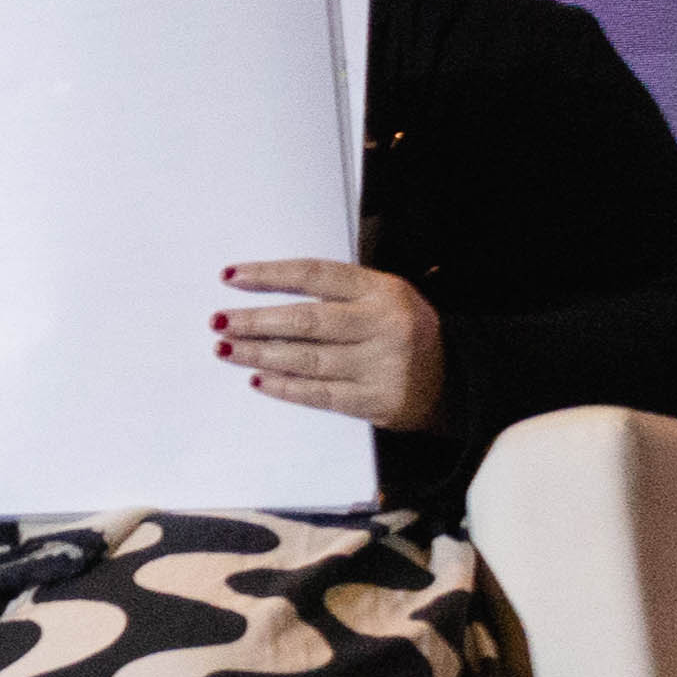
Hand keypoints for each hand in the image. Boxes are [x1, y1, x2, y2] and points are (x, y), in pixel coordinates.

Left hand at [220, 259, 444, 430]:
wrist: (458, 379)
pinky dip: (284, 386)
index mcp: (384, 291)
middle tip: (219, 321)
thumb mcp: (386, 298)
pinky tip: (257, 378)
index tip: (231, 276)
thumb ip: (339, 294)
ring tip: (226, 348)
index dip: (270, 274)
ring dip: (259, 354)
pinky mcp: (377, 401)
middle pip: (306, 320)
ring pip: (307, 359)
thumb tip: (266, 294)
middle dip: (256, 321)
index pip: (315, 275)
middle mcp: (385, 325)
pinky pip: (319, 394)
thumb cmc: (405, 332)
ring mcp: (383, 366)